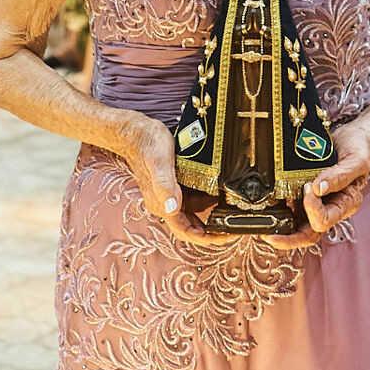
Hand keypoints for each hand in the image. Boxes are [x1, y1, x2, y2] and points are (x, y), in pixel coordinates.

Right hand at [118, 114, 229, 246]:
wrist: (135, 132)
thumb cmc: (146, 143)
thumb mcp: (159, 162)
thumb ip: (165, 185)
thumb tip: (172, 209)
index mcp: (161, 203)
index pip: (184, 231)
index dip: (205, 238)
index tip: (224, 237)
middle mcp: (165, 203)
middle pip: (191, 226)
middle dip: (212, 230)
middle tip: (233, 228)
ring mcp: (169, 195)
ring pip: (193, 213)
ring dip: (211, 215)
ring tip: (231, 211)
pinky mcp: (173, 186)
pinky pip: (192, 199)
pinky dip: (206, 200)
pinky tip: (219, 193)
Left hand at [269, 124, 369, 249]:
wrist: (353, 137)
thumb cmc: (358, 148)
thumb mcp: (356, 160)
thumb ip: (340, 175)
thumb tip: (318, 188)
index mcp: (346, 204)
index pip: (325, 220)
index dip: (313, 208)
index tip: (307, 186)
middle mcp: (332, 208)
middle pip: (310, 234)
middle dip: (289, 238)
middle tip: (270, 235)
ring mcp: (319, 203)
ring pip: (300, 227)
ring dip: (283, 230)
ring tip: (265, 228)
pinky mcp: (308, 195)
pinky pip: (294, 211)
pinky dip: (281, 213)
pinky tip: (270, 209)